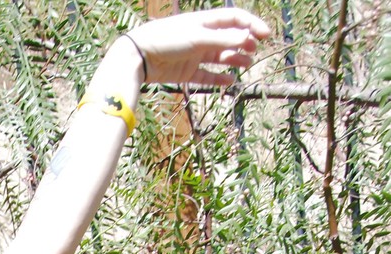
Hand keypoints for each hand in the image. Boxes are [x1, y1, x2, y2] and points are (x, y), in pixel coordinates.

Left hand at [130, 8, 270, 87]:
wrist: (140, 57)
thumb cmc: (168, 40)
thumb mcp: (198, 38)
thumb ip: (223, 41)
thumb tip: (247, 39)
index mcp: (205, 21)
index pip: (234, 19)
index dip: (251, 25)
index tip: (265, 35)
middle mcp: (202, 36)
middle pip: (229, 38)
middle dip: (244, 43)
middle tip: (254, 51)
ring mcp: (195, 54)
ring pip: (220, 57)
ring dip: (235, 59)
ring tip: (246, 65)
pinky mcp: (187, 71)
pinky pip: (207, 76)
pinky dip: (218, 79)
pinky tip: (230, 81)